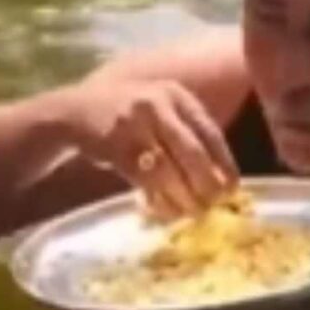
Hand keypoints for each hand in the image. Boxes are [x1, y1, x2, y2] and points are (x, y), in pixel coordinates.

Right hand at [68, 80, 238, 217]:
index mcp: (178, 96)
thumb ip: (187, 134)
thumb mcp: (162, 111)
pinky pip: (142, 177)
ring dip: (183, 195)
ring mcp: (134, 122)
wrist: (74, 110)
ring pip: (167, 167)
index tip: (234, 187)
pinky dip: (157, 197)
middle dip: (207, 182)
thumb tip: (220, 178)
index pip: (211, 132)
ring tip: (193, 212)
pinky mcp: (113, 144)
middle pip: (192, 151)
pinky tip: (164, 209)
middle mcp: (159, 104)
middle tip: (216, 205)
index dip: (225, 162)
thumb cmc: (130, 117)